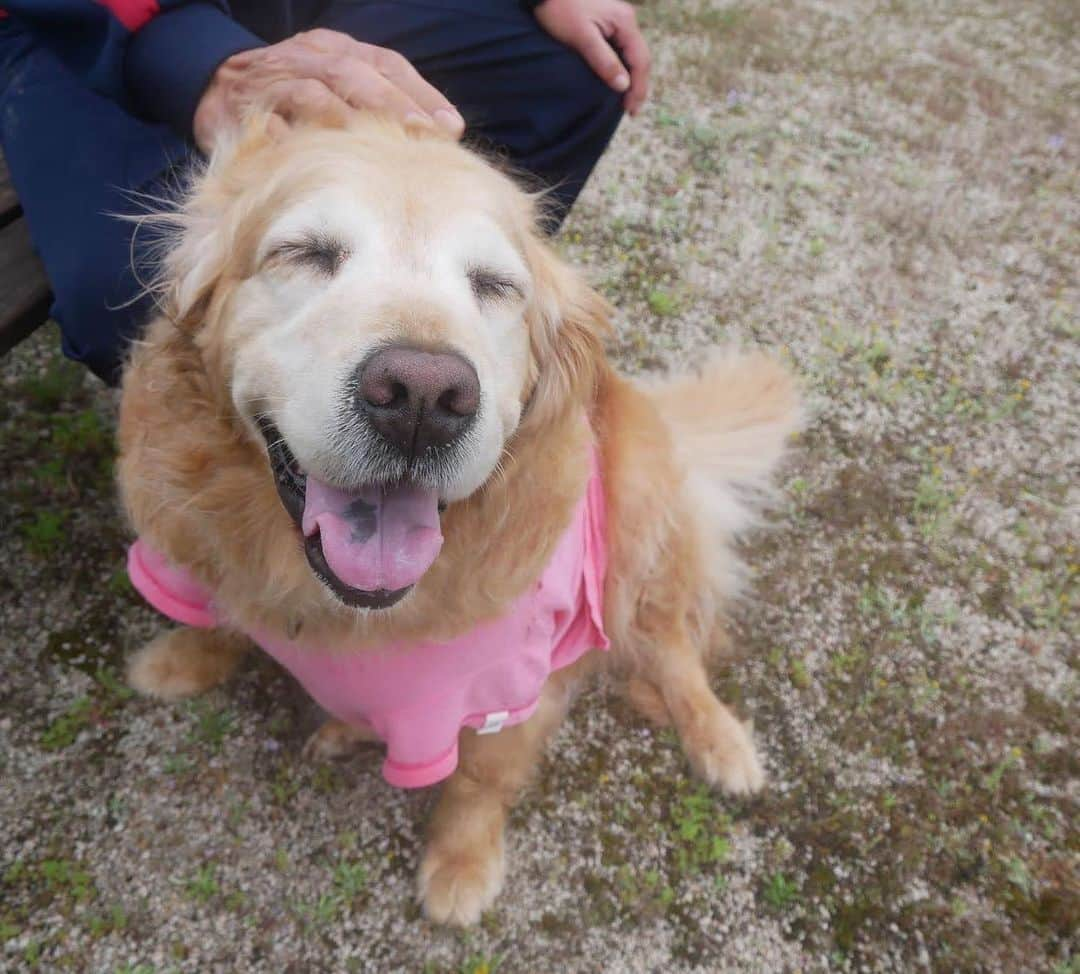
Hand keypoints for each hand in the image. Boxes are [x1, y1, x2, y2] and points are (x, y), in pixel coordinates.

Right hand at [193, 29, 464, 152]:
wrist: (212, 90)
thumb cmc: (291, 102)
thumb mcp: (336, 93)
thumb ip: (378, 107)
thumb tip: (439, 137)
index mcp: (337, 49)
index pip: (387, 64)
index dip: (421, 93)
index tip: (451, 126)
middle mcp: (309, 57)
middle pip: (358, 74)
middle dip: (396, 106)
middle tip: (425, 137)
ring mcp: (277, 80)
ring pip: (318, 92)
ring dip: (354, 120)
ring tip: (382, 150)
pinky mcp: (247, 109)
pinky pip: (274, 120)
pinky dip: (299, 135)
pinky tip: (325, 156)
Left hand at [534, 0, 650, 114]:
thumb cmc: (561, 11)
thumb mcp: (582, 38)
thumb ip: (604, 61)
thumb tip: (624, 86)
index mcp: (625, 22)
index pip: (640, 60)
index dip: (638, 88)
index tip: (631, 110)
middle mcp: (627, 20)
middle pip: (640, 58)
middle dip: (637, 85)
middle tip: (631, 111)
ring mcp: (619, 21)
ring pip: (633, 55)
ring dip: (631, 78)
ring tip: (626, 101)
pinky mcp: (610, 24)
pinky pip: (623, 50)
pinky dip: (623, 68)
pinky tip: (617, 81)